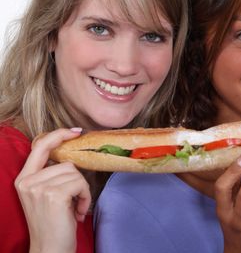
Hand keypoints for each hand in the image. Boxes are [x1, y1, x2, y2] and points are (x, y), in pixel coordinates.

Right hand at [15, 128, 90, 252]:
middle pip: (66, 163)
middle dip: (77, 181)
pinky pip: (81, 183)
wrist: (50, 250)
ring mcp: (39, 187)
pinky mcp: (54, 194)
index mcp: (23, 179)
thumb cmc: (54, 223)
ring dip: (82, 191)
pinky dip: (85, 197)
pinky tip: (77, 213)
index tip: (75, 131)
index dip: (58, 135)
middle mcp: (27, 181)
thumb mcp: (46, 195)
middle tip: (74, 201)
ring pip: (75, 173)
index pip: (39, 146)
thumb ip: (51, 175)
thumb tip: (70, 154)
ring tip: (75, 208)